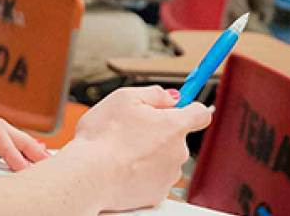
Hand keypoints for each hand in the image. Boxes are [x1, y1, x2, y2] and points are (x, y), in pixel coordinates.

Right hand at [66, 86, 212, 212]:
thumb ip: (154, 94)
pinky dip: (142, 173)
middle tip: (133, 130)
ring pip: (165, 158)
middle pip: (177, 137)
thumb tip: (170, 98)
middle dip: (159, 132)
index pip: (200, 113)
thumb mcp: (124, 98)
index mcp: (174, 126)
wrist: (89, 177)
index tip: (180, 106)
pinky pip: (154, 178)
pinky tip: (124, 168)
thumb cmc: (103, 138)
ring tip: (123, 151)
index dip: (190, 107)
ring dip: (150, 153)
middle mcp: (178, 153)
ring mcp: (168, 176)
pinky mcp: (156, 195)